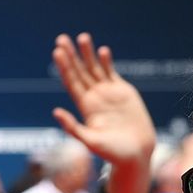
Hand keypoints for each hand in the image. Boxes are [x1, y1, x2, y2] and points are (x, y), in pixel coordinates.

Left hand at [52, 33, 154, 192]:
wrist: (137, 154)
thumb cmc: (113, 153)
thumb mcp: (91, 141)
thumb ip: (73, 127)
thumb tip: (55, 112)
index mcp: (84, 107)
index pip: (71, 82)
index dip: (64, 67)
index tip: (58, 52)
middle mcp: (94, 97)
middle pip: (80, 72)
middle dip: (71, 55)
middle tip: (62, 38)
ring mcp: (109, 93)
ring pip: (95, 69)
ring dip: (88, 54)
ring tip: (83, 37)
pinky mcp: (124, 92)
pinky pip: (112, 74)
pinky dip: (107, 62)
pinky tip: (103, 51)